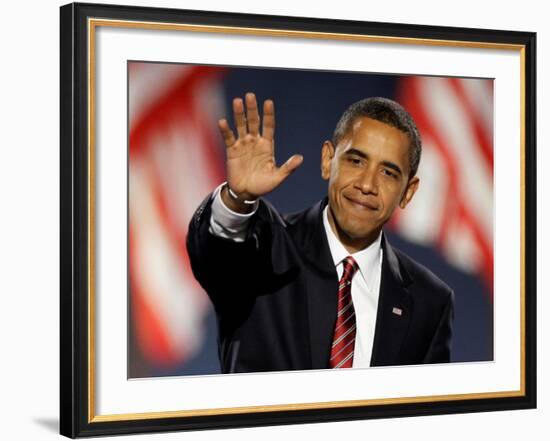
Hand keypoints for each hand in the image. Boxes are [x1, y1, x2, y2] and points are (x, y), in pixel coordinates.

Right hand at [218, 92, 302, 210]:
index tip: (268, 102)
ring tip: (237, 101)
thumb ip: (288, 168)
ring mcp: (243, 144)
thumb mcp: (277, 177)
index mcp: (267, 145)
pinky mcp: (232, 150)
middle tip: (250, 95)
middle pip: (254, 122)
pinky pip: (229, 138)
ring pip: (241, 126)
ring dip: (239, 114)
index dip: (268, 115)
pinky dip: (226, 130)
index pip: (268, 126)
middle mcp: (255, 141)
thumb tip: (300, 158)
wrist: (246, 193)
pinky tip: (223, 121)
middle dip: (252, 109)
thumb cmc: (263, 185)